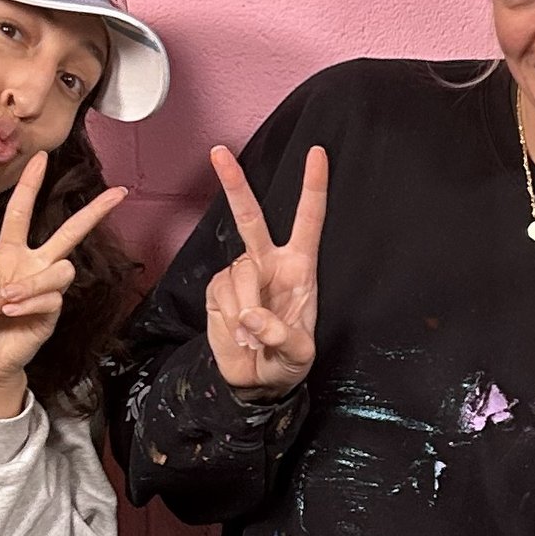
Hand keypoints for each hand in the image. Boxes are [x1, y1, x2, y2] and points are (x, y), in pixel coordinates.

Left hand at [0, 153, 129, 411]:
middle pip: (69, 233)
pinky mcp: (53, 312)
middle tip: (120, 192)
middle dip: (95, 212)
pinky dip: (30, 304)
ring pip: (62, 269)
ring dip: (34, 284)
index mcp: (7, 254)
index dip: (31, 185)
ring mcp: (45, 289)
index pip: (21, 212)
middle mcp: (32, 266)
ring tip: (9, 301)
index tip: (41, 157)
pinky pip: (53, 298)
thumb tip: (10, 293)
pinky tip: (14, 314)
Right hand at [205, 143, 327, 392]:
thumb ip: (281, 335)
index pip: (308, 220)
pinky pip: (222, 295)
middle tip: (219, 153)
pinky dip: (232, 319)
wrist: (257, 382)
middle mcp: (269, 262)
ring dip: (247, 309)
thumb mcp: (299, 354)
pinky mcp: (217, 290)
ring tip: (254, 337)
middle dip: (235, 184)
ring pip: (240, 273)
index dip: (313, 187)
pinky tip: (240, 334)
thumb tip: (252, 316)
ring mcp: (240, 275)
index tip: (317, 153)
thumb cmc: (287, 361)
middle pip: (251, 217)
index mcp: (300, 267)